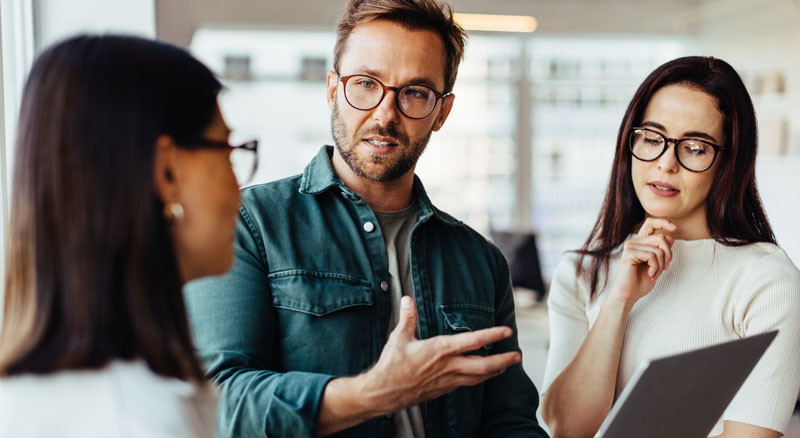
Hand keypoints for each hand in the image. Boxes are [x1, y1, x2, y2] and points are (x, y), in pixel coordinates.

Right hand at [362, 296, 519, 412]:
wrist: (385, 392)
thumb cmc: (392, 365)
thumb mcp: (399, 337)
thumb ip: (408, 317)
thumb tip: (408, 299)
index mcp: (440, 350)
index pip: (472, 341)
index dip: (492, 335)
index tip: (506, 331)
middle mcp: (448, 366)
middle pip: (483, 365)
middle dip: (503, 361)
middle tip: (517, 356)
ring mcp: (448, 380)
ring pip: (478, 377)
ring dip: (495, 371)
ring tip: (506, 365)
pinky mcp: (444, 389)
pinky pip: (467, 384)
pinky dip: (479, 379)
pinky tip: (483, 376)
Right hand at [609, 218, 675, 304]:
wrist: (628, 295)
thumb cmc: (640, 282)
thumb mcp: (657, 265)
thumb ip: (662, 252)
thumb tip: (671, 237)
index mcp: (640, 243)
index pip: (651, 223)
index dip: (663, 222)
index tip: (674, 228)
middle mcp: (634, 242)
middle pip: (661, 237)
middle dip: (669, 254)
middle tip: (665, 268)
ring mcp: (630, 247)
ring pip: (658, 249)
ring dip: (661, 265)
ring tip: (655, 274)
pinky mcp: (629, 254)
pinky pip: (651, 256)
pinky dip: (655, 267)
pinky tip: (650, 275)